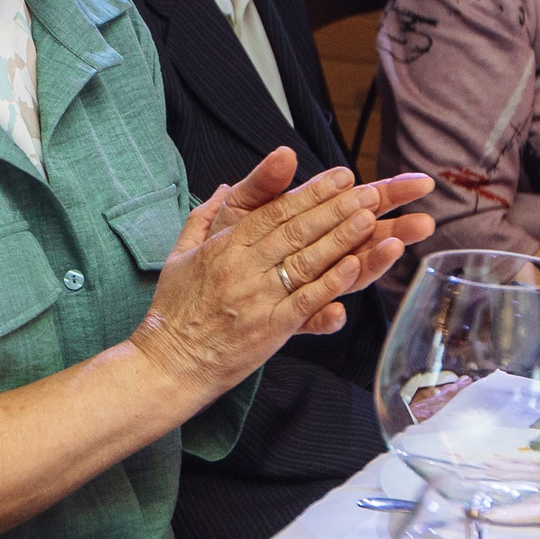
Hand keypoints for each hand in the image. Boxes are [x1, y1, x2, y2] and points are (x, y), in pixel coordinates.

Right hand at [136, 160, 433, 396]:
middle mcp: (242, 268)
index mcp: (222, 246)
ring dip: (340, 237)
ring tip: (369, 217)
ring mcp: (257, 298)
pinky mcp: (270, 329)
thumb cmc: (173, 311)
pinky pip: (305, 301)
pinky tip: (352, 265)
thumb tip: (223, 187)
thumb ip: (203, 218)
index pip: (274, 212)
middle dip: (335, 208)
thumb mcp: (179, 255)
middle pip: (296, 231)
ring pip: (306, 261)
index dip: (310, 192)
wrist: (170, 361)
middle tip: (367, 190)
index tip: (339, 177)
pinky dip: (330, 283)